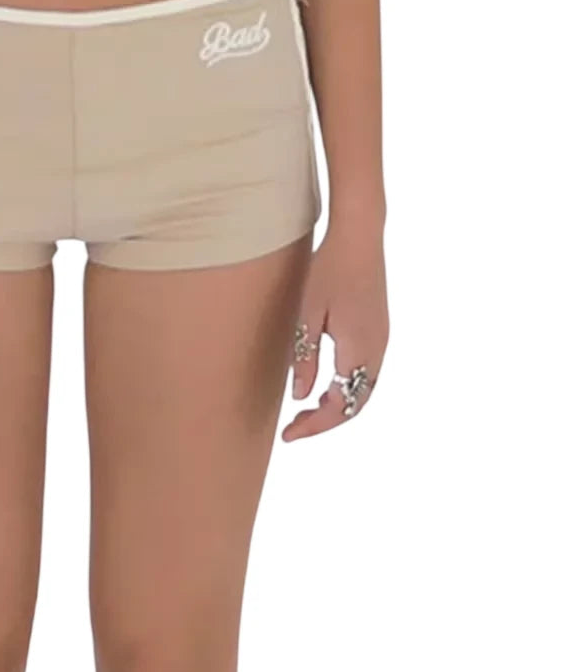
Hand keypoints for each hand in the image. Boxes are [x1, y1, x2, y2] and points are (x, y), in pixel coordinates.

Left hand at [282, 225, 388, 440]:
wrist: (359, 236)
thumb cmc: (329, 269)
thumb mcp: (307, 315)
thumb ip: (305, 358)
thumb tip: (302, 397)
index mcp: (359, 350)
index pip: (340, 405)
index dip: (315, 426)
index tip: (289, 435)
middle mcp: (377, 350)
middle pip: (356, 402)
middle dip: (325, 420)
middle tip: (294, 427)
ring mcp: (381, 339)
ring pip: (363, 389)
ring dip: (337, 404)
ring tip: (305, 411)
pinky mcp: (379, 329)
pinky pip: (366, 372)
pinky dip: (346, 387)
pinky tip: (324, 384)